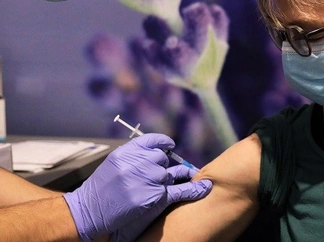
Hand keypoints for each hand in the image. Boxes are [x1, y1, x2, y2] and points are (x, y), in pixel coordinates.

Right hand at [63, 133, 211, 240]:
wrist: (89, 211)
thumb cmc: (101, 188)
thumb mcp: (115, 161)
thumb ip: (136, 152)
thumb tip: (159, 149)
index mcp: (129, 151)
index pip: (154, 140)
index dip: (164, 144)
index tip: (169, 146)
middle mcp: (140, 163)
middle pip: (163, 158)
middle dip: (161, 166)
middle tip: (153, 175)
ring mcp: (149, 180)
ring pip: (170, 173)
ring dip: (169, 178)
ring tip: (163, 183)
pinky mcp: (155, 198)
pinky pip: (180, 190)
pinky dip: (194, 189)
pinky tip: (205, 187)